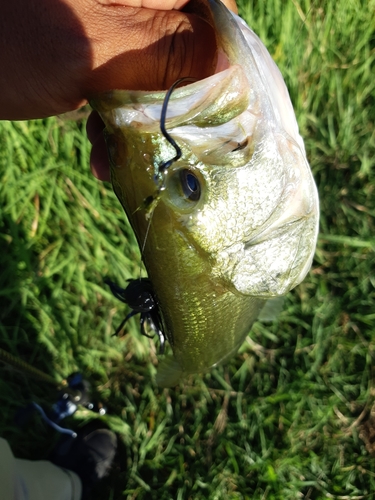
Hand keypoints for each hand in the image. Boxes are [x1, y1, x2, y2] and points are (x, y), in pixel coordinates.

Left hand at [0, 0, 236, 178]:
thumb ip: (168, 54)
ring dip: (145, 120)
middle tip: (171, 140)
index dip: (224, 55)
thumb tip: (230, 67)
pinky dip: (117, 119)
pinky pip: (125, 83)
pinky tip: (100, 149)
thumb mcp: (96, 52)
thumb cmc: (10, 41)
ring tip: (117, 154)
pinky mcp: (94, 50)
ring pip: (157, 71)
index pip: (214, 7)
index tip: (220, 105)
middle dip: (180, 100)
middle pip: (188, 45)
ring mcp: (112, 22)